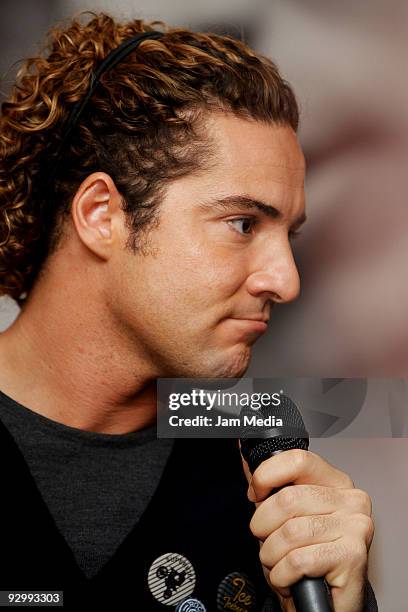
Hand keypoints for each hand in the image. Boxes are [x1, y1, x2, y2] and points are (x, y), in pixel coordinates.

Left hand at [240, 446, 373, 611]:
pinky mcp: (353, 556)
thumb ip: (269, 486)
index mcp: (335, 482)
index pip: (297, 460)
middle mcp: (351, 500)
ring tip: (280, 564)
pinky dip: (282, 575)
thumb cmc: (306, 558)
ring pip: (290, 532)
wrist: (328, 605)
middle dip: (264, 527)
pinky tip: (291, 579)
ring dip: (272, 555)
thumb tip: (247, 459)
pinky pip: (297, 560)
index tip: (255, 494)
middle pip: (287, 499)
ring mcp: (356, 526)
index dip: (267, 475)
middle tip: (268, 542)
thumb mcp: (284, 516)